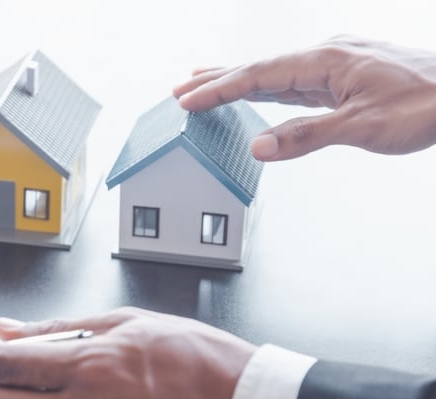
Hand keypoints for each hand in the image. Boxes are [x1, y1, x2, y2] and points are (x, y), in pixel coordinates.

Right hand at [173, 36, 435, 160]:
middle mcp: (329, 55)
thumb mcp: (361, 127)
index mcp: (326, 61)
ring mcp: (339, 63)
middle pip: (261, 67)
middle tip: (182, 88)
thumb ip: (306, 136)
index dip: (219, 89)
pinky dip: (270, 86)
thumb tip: (259, 146)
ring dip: (241, 80)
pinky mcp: (349, 76)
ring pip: (277, 72)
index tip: (188, 100)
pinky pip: (298, 79)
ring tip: (210, 84)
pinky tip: (264, 90)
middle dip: (219, 78)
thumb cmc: (425, 105)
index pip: (258, 76)